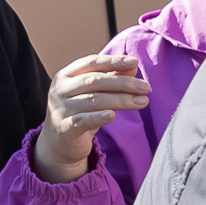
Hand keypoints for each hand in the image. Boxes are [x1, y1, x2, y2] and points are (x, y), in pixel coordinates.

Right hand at [34, 55, 149, 184]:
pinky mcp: (64, 128)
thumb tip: (133, 66)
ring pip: (93, 100)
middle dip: (122, 83)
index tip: (134, 62)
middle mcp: (60, 90)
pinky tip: (112, 115)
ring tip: (142, 101)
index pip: (91, 63)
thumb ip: (111, 78)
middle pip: (94, 81)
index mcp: (66, 75)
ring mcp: (60, 109)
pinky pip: (82, 121)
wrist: (60, 142)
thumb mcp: (95, 93)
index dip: (113, 61)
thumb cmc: (81, 111)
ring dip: (120, 100)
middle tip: (145, 87)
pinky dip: (98, 117)